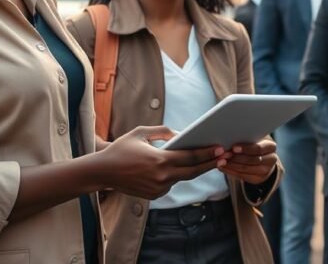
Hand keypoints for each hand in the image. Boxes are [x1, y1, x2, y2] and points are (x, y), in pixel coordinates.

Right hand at [95, 126, 218, 198]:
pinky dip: (175, 176)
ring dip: (193, 170)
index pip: (191, 156)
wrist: (102, 172)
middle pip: (193, 171)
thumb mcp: (141, 133)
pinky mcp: (154, 195)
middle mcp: (162, 176)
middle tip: (224, 157)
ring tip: (209, 161)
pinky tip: (181, 168)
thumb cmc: (121, 149)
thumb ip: (163, 131)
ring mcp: (158, 188)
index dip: (208, 153)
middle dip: (210, 164)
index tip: (221, 148)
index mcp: (161, 160)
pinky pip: (170, 184)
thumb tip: (181, 134)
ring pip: (182, 177)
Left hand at [215, 139, 278, 184]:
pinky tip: (222, 167)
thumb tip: (228, 135)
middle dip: (236, 158)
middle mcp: (271, 159)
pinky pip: (242, 176)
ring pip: (246, 169)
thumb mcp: (253, 137)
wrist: (262, 156)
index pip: (259, 148)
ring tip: (220, 161)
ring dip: (231, 165)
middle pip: (252, 160)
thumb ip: (245, 136)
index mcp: (270, 146)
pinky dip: (231, 171)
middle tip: (223, 155)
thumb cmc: (254, 142)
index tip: (233, 147)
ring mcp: (266, 171)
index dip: (246, 149)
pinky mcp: (258, 179)